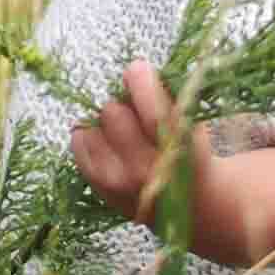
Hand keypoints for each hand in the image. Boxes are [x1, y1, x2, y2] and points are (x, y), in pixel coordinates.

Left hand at [67, 61, 213, 228]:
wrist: (194, 206)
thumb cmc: (192, 154)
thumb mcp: (194, 125)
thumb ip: (168, 99)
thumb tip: (134, 71)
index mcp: (179, 152)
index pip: (153, 111)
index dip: (142, 82)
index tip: (138, 68)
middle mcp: (147, 169)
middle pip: (114, 112)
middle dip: (123, 103)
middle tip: (134, 109)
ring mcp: (120, 180)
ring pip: (93, 126)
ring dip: (106, 122)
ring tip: (124, 131)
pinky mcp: (99, 186)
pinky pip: (79, 144)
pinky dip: (90, 135)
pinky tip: (107, 140)